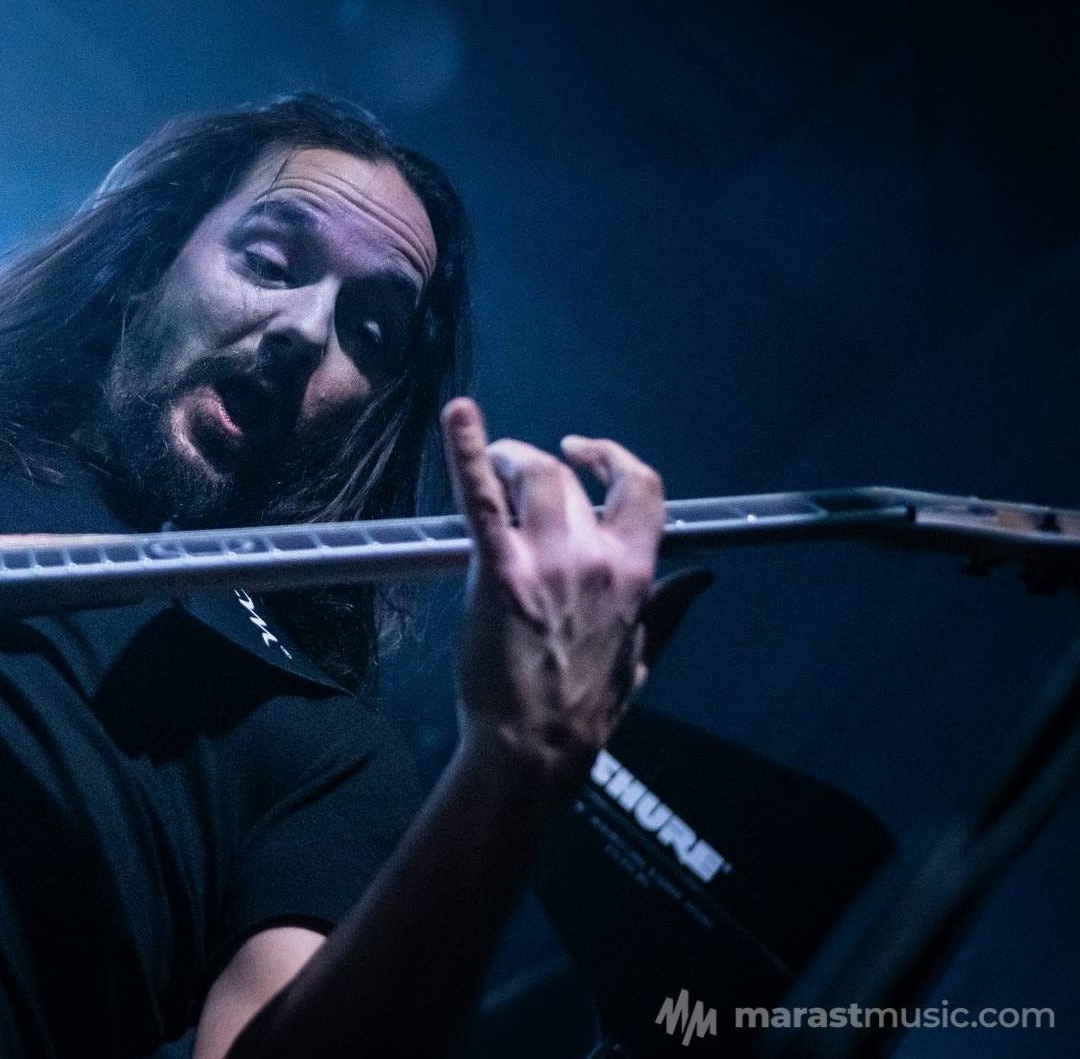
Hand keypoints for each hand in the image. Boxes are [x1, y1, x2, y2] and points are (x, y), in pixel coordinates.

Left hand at [440, 397, 670, 792]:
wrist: (537, 746)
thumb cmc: (585, 705)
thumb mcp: (644, 653)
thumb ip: (672, 607)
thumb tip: (704, 578)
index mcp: (636, 573)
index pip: (642, 487)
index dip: (614, 459)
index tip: (588, 454)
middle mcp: (596, 559)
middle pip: (570, 477)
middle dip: (542, 461)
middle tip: (516, 465)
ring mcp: (548, 564)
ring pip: (534, 477)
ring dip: (509, 459)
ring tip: (492, 464)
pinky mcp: (500, 575)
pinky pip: (482, 500)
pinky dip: (466, 451)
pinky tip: (458, 415)